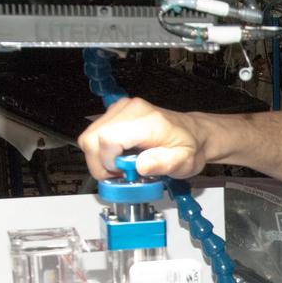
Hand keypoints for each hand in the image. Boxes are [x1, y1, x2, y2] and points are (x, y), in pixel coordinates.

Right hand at [77, 97, 211, 180]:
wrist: (192, 133)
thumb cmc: (188, 146)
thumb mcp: (184, 161)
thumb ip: (163, 163)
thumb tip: (141, 166)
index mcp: (146, 121)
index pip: (107, 139)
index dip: (108, 162)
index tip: (122, 172)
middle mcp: (130, 110)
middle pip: (91, 138)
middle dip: (100, 163)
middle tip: (120, 173)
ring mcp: (121, 109)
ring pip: (89, 138)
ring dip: (100, 158)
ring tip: (122, 165)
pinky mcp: (116, 113)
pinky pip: (95, 135)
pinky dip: (102, 151)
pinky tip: (120, 156)